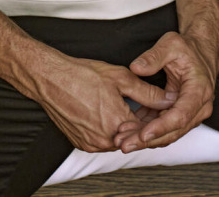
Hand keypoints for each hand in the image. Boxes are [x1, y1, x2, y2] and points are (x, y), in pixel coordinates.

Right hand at [35, 53, 176, 152]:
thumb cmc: (81, 74)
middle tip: (133, 104)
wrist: (51, 78)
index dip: (152, 117)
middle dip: (137, 122)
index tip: (152, 107)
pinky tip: (102, 112)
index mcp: (118, 121)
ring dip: (121, 127)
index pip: (146, 128)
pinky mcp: (81, 143)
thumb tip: (168, 100)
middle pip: (132, 136)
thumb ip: (147, 92)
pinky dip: (106, 130)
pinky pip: (101, 141)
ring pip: (117, 139)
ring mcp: (92, 143)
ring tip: (116, 106)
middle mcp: (105, 138)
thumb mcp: (120, 77)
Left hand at [114, 31, 216, 151]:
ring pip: (167, 133)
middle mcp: (198, 108)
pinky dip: (146, 129)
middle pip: (172, 131)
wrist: (199, 53)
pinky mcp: (179, 114)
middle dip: (147, 139)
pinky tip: (127, 130)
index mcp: (199, 91)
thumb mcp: (171, 44)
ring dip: (144, 138)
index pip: (180, 116)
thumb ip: (153, 56)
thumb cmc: (186, 48)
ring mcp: (190, 113)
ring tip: (121, 140)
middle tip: (124, 144)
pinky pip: (163, 126)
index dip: (161, 127)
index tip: (142, 135)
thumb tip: (135, 68)